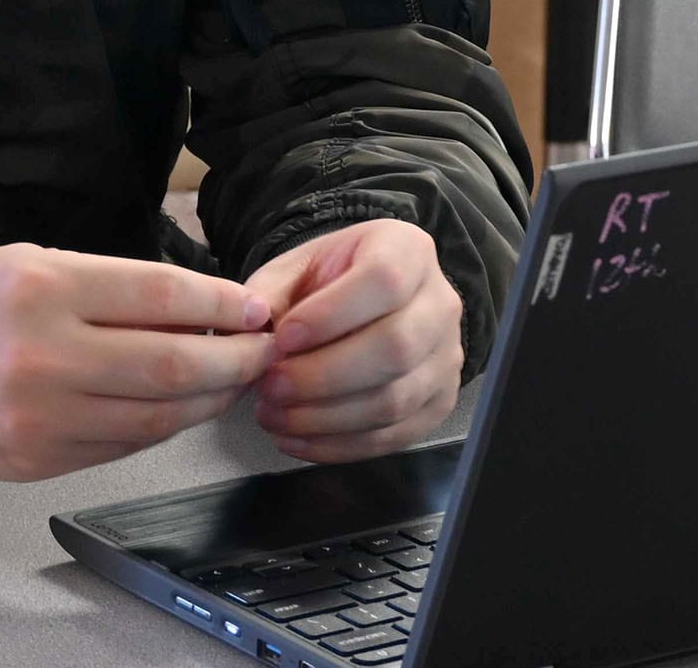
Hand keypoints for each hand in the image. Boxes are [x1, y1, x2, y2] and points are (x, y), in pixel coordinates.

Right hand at [0, 243, 274, 480]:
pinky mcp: (38, 463)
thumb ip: (116, 286)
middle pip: (170, 367)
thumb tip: (206, 308)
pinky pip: (123, 447)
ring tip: (233, 381)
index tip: (255, 308)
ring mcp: (40, 418)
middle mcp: (44, 356)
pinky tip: (180, 408)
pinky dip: (163, 428)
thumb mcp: (36, 263)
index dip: (222, 306)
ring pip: (156, 418)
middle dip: (234, 361)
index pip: (161, 297)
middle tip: (263, 350)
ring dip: (208, 401)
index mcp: (45, 289)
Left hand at [243, 219, 463, 464]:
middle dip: (322, 376)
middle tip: (270, 386)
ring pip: (394, 400)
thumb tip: (251, 329)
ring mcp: (446, 359)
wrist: (369, 303)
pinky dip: (337, 446)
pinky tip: (294, 439)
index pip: (384, 281)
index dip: (331, 315)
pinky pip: (392, 437)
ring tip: (273, 414)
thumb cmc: (331, 282)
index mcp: (409, 252)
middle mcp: (440, 304)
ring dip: (324, 418)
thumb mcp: (296, 268)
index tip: (282, 337)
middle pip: (395, 347)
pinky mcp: (438, 404)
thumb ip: (270, 293)